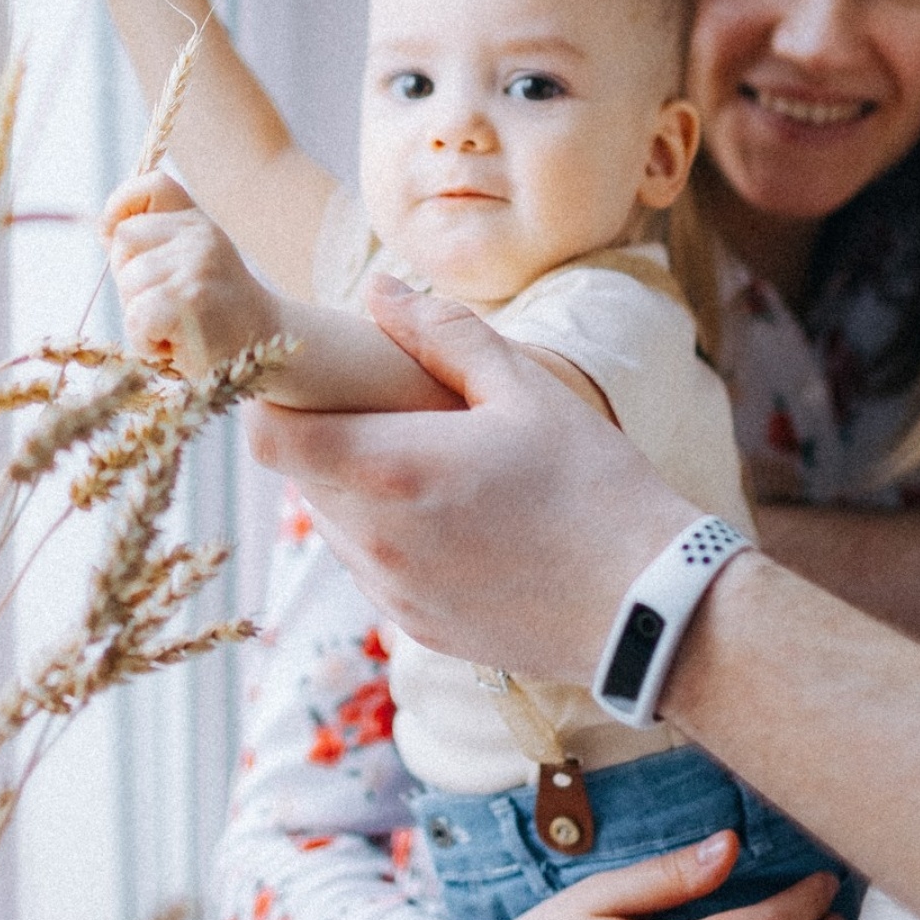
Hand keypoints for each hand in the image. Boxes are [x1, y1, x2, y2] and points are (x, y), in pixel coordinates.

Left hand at [103, 172, 277, 376]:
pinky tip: (174, 345)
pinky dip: (146, 341)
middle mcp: (199, 235)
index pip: (152, 186)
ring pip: (128, 282)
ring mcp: (196, 265)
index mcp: (197, 222)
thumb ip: (154, 243)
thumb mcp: (191, 264)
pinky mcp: (188, 301)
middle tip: (163, 304)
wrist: (262, 346)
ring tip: (175, 327)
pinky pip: (136, 317)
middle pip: (124, 238)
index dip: (122, 203)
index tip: (111, 233)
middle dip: (127, 277)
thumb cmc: (214, 314)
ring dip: (139, 316)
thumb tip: (105, 228)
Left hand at [245, 270, 696, 685]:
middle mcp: (374, 541)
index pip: (268, 437)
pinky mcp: (417, 628)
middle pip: (301, 477)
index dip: (269, 400)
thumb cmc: (595, 490)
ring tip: (430, 463)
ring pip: (336, 525)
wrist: (651, 609)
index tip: (304, 374)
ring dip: (359, 487)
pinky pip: (373, 568)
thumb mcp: (526, 391)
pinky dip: (390, 535)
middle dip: (328, 436)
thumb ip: (442, 335)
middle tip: (383, 407)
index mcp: (390, 471)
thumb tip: (378, 291)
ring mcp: (392, 593)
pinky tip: (457, 518)